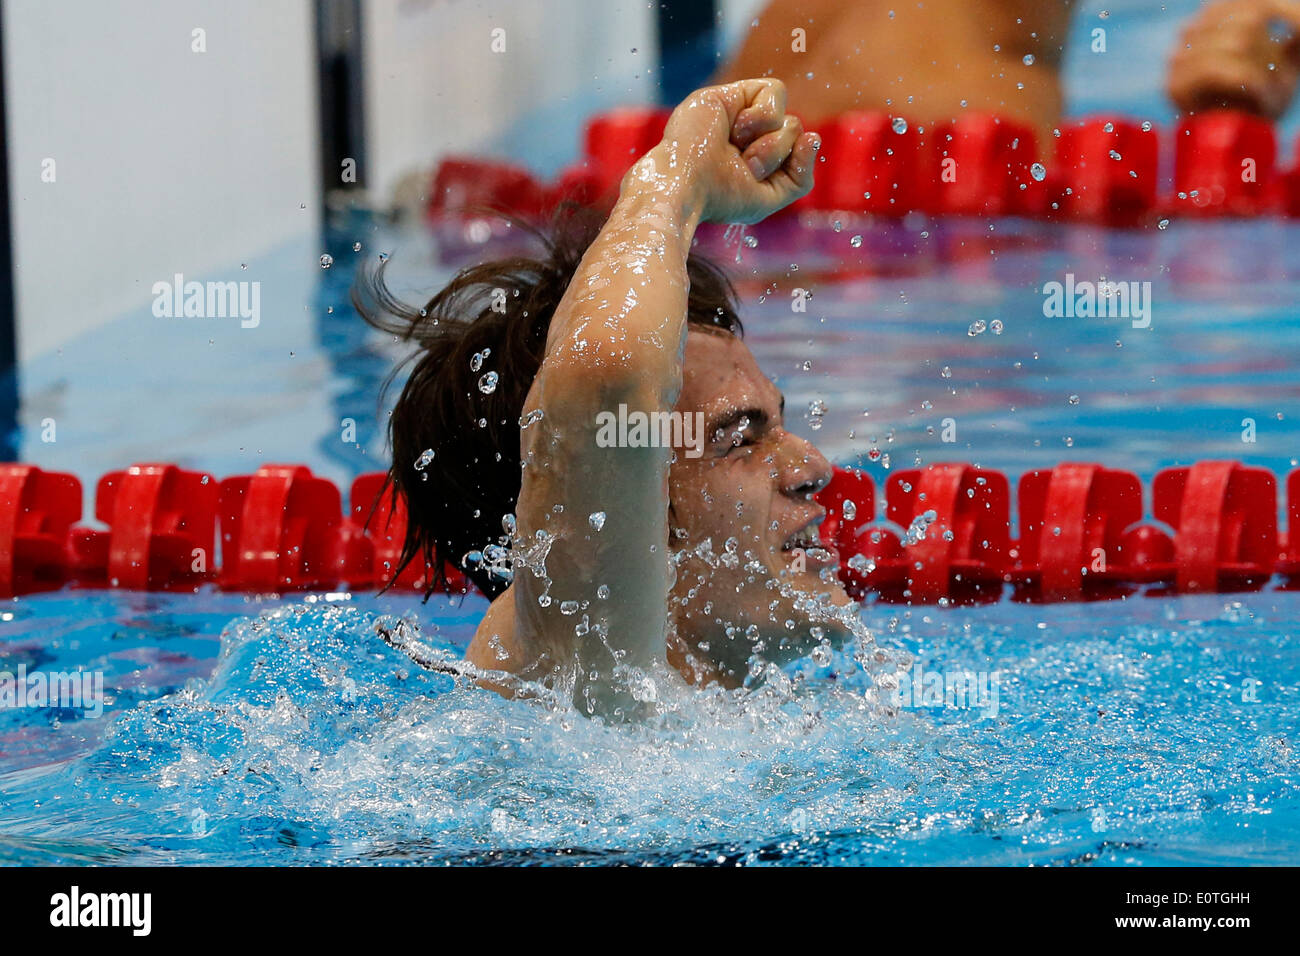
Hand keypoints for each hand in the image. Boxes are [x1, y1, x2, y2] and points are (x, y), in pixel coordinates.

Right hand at [650, 78, 819, 223]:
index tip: (771, 175)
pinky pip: (775, 91)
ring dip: (767, 141)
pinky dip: (762, 116)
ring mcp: (739, 114)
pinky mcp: (731, 93)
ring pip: (787, 117)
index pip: (798, 152)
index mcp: (756, 161)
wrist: (685, 183)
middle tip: (743, 166)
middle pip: (794, 133)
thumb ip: (799, 177)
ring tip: (735, 149)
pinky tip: (735, 128)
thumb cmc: (720, 196)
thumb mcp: (769, 197)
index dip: (797, 162)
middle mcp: (749, 137)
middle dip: (774, 155)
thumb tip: (813, 136)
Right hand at [1168, 0, 1299, 117]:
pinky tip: (1259, 100)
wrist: (1233, 149)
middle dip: (1273, 51)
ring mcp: (1176, 59)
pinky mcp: (1175, 85)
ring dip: (1266, 71)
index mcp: (1211, 19)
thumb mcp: (1281, 55)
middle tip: (1276, 81)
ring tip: (1267, 94)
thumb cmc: (1261, 102)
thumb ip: (1287, 21)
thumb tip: (1294, 6)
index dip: (1279, 10)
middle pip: (1248, 18)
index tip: (1297, 29)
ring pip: (1239, 41)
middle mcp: (1187, 33)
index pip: (1247, 1)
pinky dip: (1253, 84)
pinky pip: (1224, 69)